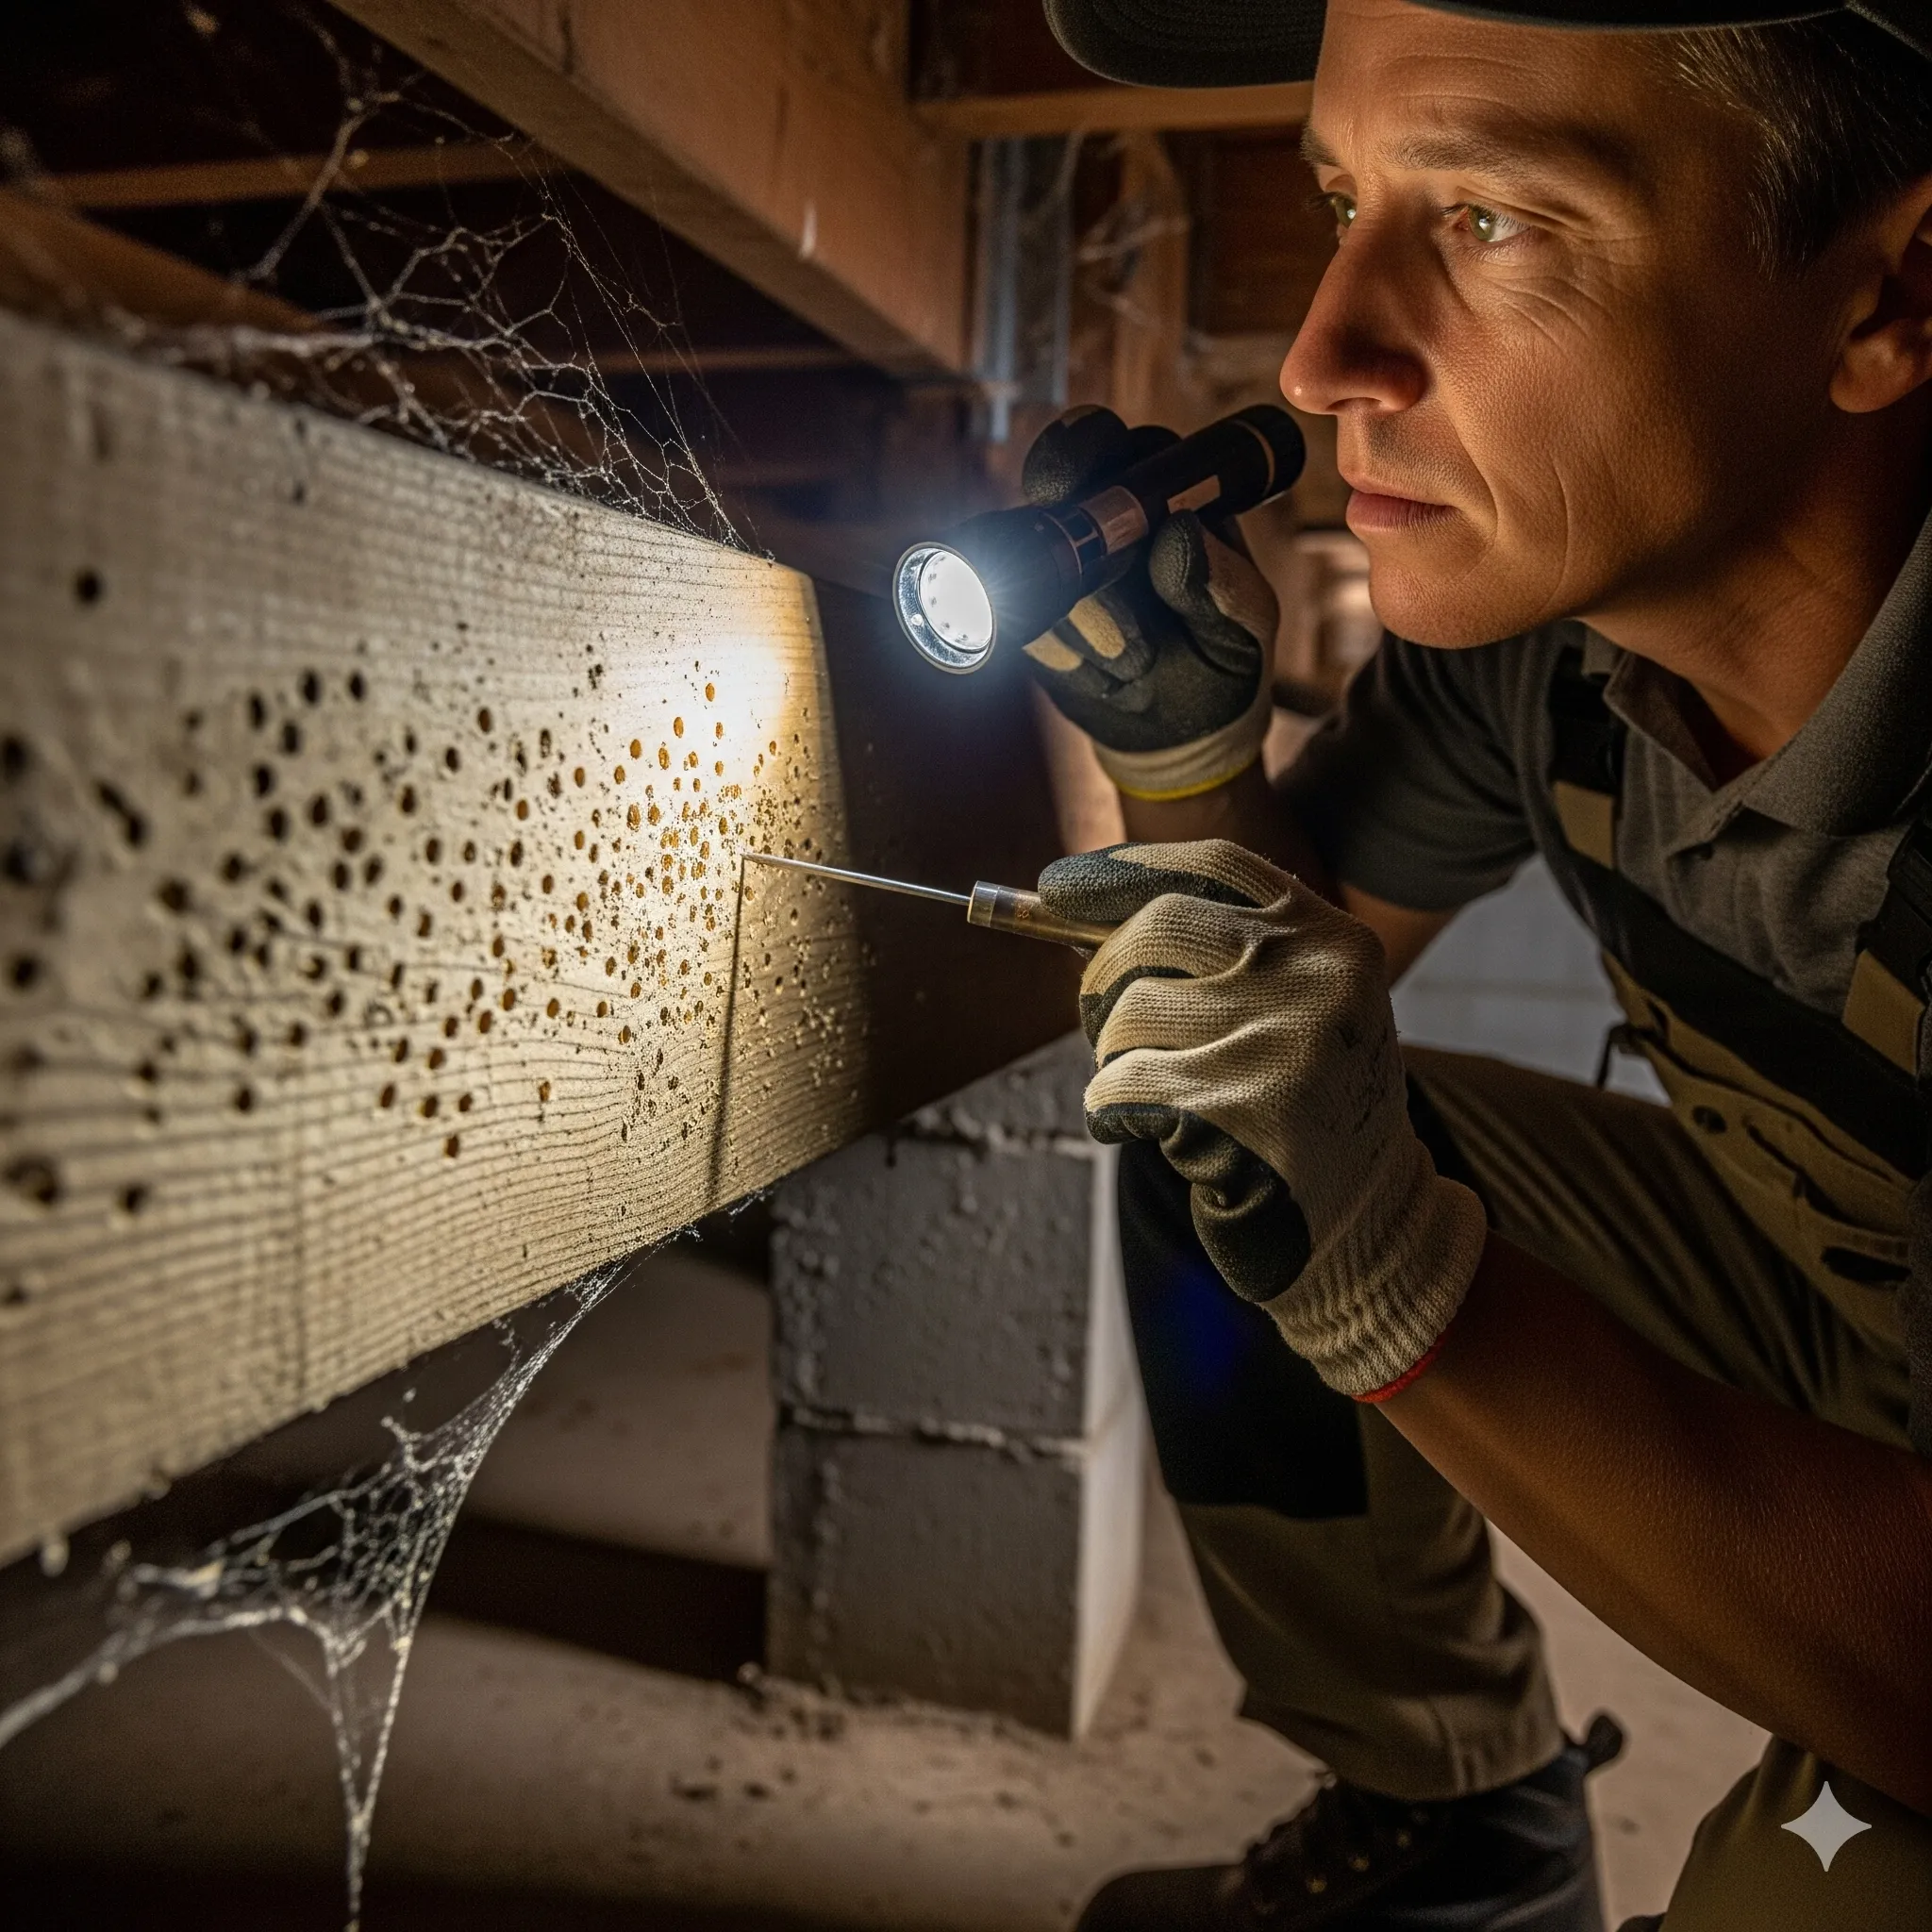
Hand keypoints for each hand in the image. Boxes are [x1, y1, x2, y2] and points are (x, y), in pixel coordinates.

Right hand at [1020, 408, 1278, 802]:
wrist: (1183, 730)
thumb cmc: (1223, 657)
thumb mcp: (1244, 622)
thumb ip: (1220, 581)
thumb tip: (1179, 534)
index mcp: (1158, 488)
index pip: (1108, 443)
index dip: (1082, 452)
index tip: (1080, 491)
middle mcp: (1098, 516)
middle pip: (1047, 482)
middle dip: (1055, 525)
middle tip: (1085, 579)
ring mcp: (1057, 567)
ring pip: (1033, 565)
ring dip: (1083, 623)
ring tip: (1137, 663)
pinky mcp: (1029, 618)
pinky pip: (1023, 626)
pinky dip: (1065, 658)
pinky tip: (1105, 678)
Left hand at [1038, 839, 1486, 1398]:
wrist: (1365, 1226)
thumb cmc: (1299, 1107)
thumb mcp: (1291, 1008)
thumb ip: (1211, 953)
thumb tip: (1065, 907)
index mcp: (1331, 939)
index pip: (1212, 868)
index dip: (1122, 872)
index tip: (1057, 888)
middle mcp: (1316, 977)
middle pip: (1153, 929)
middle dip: (1102, 976)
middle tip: (1101, 1022)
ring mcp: (1282, 1044)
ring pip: (1127, 1015)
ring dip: (1113, 1058)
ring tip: (1157, 1093)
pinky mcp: (1238, 1114)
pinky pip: (1119, 1088)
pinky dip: (1111, 1112)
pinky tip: (1149, 1132)